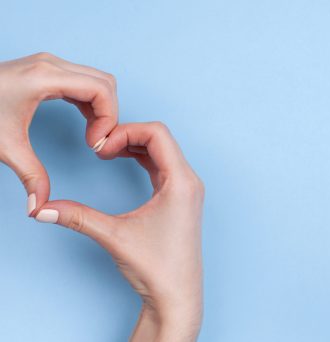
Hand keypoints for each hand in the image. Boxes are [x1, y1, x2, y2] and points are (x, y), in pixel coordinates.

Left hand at [0, 52, 117, 214]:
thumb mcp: (5, 146)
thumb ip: (30, 175)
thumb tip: (39, 207)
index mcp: (45, 77)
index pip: (101, 89)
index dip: (108, 118)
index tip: (96, 143)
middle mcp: (52, 65)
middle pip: (105, 83)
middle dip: (109, 114)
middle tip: (98, 141)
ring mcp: (50, 65)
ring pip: (98, 81)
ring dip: (102, 108)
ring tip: (93, 134)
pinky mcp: (48, 71)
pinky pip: (84, 82)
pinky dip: (92, 103)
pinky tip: (86, 122)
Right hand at [33, 122, 204, 341]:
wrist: (176, 296)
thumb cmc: (157, 267)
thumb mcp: (114, 236)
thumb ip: (78, 217)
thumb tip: (43, 209)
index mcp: (181, 181)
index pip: (157, 133)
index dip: (126, 131)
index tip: (101, 147)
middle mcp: (188, 180)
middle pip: (159, 138)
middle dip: (128, 136)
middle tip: (101, 148)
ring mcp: (186, 188)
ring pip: (161, 151)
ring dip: (134, 146)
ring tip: (108, 152)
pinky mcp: (180, 197)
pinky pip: (162, 165)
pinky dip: (142, 158)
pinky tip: (124, 161)